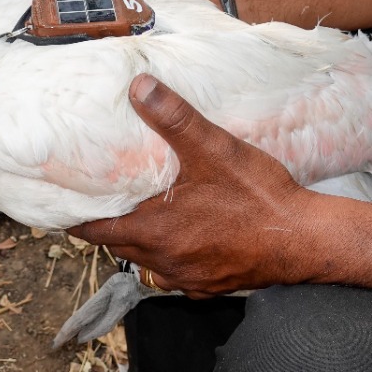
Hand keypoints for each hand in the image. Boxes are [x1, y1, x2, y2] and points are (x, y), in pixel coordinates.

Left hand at [69, 75, 319, 297]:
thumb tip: (139, 87)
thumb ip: (173, 118)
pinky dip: (169, 256)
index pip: (96, 231)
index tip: (64, 204)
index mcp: (154, 232)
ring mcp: (189, 277)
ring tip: (135, 214)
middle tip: (97, 201)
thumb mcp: (213, 148)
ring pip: (146, 262)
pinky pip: (177, 274)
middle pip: (117, 247)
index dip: (77, 218)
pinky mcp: (212, 283)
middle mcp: (165, 261)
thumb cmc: (259, 198)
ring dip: (137, 242)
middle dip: (105, 226)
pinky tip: (182, 236)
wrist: (306, 240)